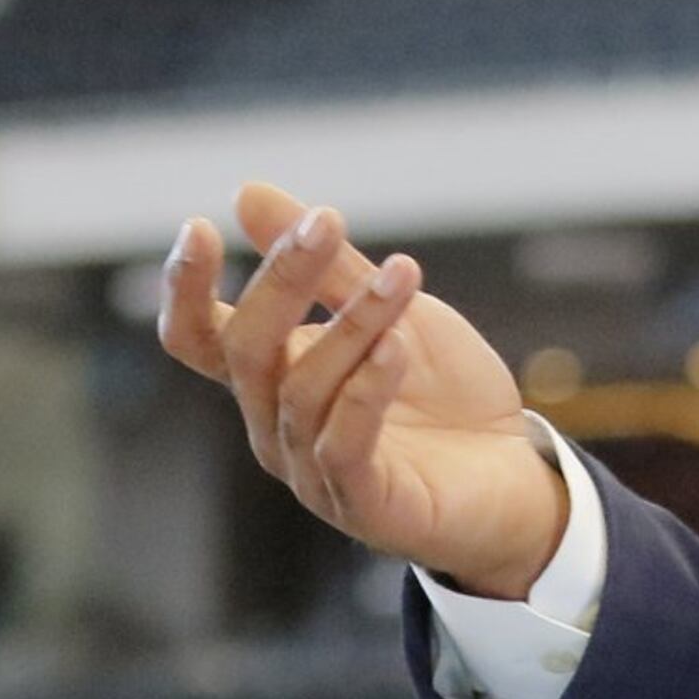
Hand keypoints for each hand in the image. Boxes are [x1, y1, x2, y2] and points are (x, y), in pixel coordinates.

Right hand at [158, 180, 568, 599]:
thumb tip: (246, 194)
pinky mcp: (365, 505)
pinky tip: (396, 347)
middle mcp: (277, 426)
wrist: (513, 474)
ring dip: (353, 324)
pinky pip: (343, 448)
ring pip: (303, 391)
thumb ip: (327, 265)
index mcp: (273, 378)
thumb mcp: (392, 312)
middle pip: (248, 351)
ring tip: (401, 274)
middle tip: (326, 223)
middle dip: (283, 280)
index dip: (185, 289)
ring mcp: (314, 472)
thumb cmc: (444, 395)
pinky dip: (365, 393)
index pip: (199, 338)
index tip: (199, 227)